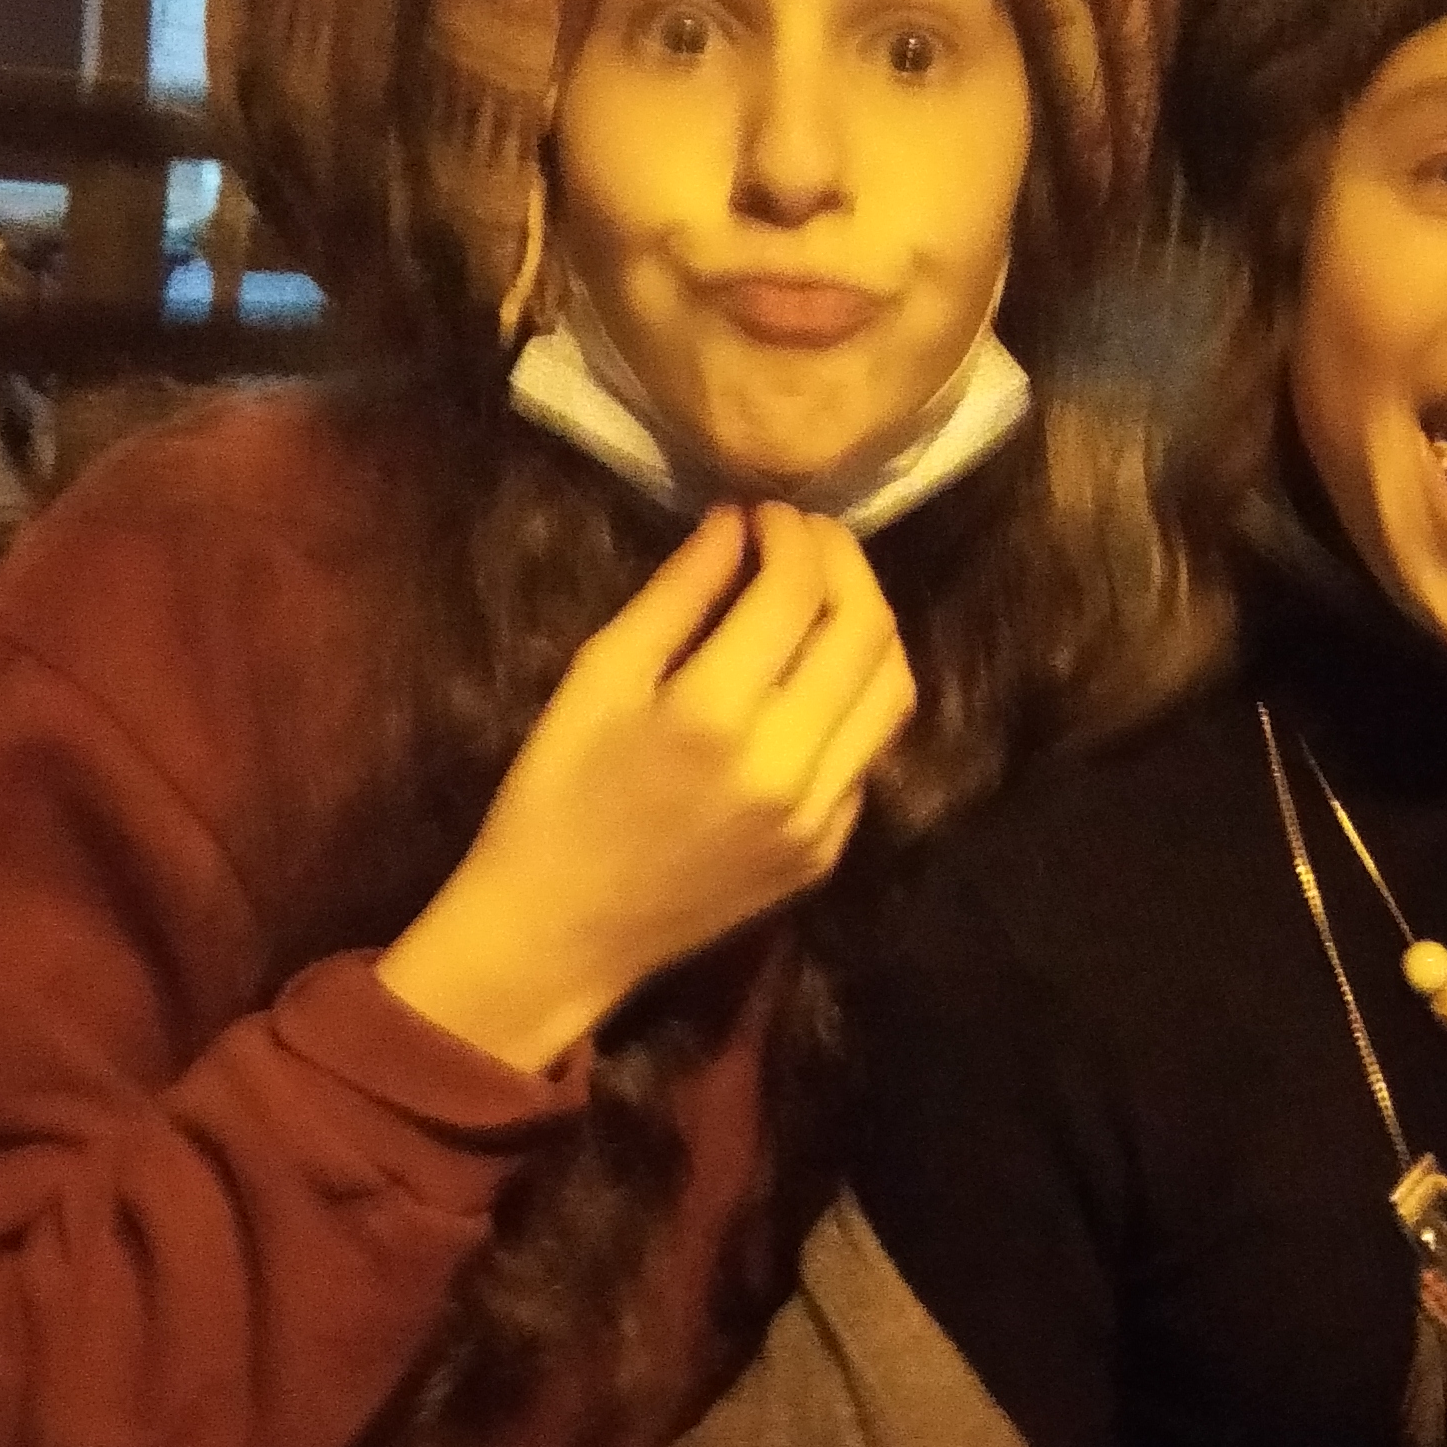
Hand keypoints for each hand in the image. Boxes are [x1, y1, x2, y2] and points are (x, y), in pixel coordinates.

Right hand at [378, 503, 913, 1071]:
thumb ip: (677, 595)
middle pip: (866, 632)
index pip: (798, 592)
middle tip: (808, 537)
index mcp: (715, 716)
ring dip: (870, 626)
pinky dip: (856, 696)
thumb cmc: (555, 796)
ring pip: (891, 691)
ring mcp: (819, 817)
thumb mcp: (598, 679)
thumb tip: (738, 523)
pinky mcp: (829, 851)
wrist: (561, 934)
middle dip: (844, 564)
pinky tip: (817, 675)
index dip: (793, 534)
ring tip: (827, 594)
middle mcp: (787, 766)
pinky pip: (869, 753)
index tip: (768, 513)